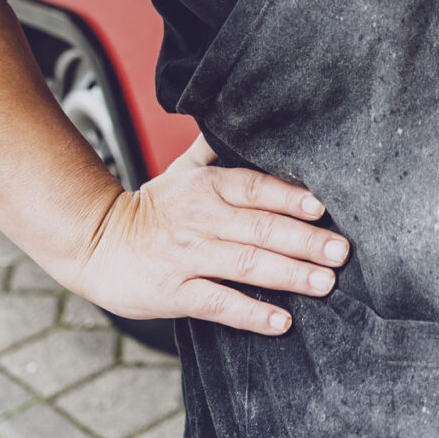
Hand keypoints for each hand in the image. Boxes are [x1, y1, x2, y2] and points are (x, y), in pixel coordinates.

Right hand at [64, 136, 347, 335]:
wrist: (97, 245)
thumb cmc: (152, 209)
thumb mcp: (182, 172)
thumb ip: (217, 151)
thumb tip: (248, 116)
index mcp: (207, 187)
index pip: (256, 188)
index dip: (289, 197)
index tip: (322, 208)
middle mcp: (200, 219)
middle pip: (260, 228)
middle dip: (305, 240)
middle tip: (341, 251)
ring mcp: (188, 257)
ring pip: (246, 264)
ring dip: (290, 274)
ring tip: (325, 283)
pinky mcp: (174, 293)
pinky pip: (219, 303)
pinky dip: (251, 313)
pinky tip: (282, 321)